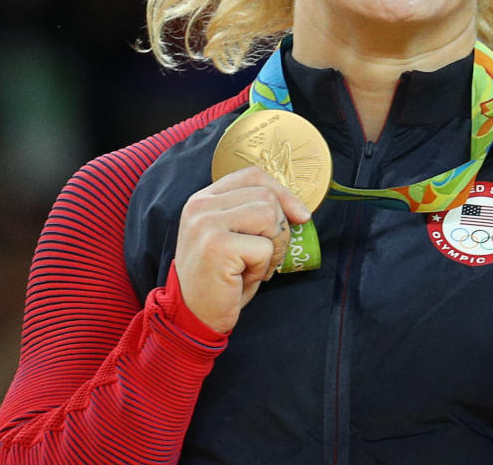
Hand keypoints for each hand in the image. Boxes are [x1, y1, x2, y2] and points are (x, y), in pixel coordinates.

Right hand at [173, 167, 311, 333]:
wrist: (192, 317)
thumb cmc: (220, 279)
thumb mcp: (234, 237)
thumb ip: (253, 213)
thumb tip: (300, 210)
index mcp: (203, 199)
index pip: (252, 175)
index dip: (282, 193)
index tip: (299, 215)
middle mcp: (200, 206)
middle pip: (266, 196)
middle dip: (279, 229)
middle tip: (263, 256)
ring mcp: (206, 223)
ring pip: (269, 216)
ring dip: (272, 247)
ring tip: (253, 266)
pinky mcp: (217, 246)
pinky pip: (264, 247)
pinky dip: (263, 267)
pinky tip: (243, 278)